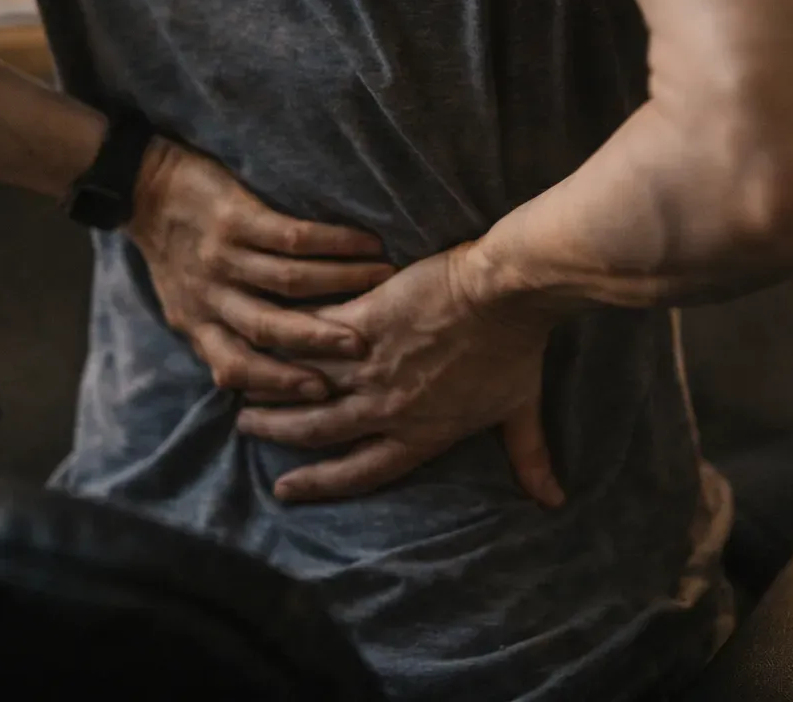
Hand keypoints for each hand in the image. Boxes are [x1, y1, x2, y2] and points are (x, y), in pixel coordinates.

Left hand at [129, 138, 393, 401]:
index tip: (322, 394)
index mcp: (197, 324)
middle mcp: (209, 295)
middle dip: (318, 341)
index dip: (278, 383)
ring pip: (289, 281)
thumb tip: (266, 380)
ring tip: (383, 283)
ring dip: (342, 283)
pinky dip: (335, 242)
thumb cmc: (174, 250)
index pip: (236, 365)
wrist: (142, 186)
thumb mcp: (186, 305)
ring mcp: (222, 255)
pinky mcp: (235, 216)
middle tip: (363, 350)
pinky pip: (293, 236)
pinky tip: (367, 243)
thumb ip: (220, 337)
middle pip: (268, 328)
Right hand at [235, 243, 565, 506]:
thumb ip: (529, 457)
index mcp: (421, 434)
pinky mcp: (362, 323)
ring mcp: (371, 367)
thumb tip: (553, 500)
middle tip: (247, 430)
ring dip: (269, 389)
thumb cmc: (518, 347)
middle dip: (280, 433)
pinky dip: (283, 339)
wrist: (507, 292)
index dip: (321, 483)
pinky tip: (256, 333)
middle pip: (320, 430)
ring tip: (240, 386)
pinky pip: (311, 338)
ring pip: (305, 387)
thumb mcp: (520, 409)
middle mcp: (388, 408)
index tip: (286, 488)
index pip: (361, 470)